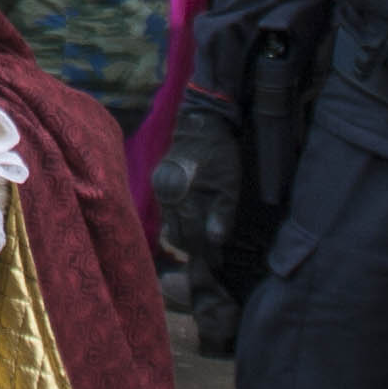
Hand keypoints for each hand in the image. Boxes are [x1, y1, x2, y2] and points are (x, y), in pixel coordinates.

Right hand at [155, 100, 244, 263]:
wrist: (201, 123)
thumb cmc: (219, 154)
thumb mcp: (228, 185)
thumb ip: (222, 214)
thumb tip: (215, 242)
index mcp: (181, 195)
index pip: (190, 235)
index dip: (204, 252)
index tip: (216, 265)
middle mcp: (165, 194)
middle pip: (176, 234)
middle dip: (193, 249)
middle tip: (211, 261)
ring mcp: (159, 189)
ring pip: (169, 224)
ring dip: (186, 236)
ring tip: (203, 247)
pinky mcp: (159, 184)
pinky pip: (168, 212)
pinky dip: (180, 222)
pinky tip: (193, 226)